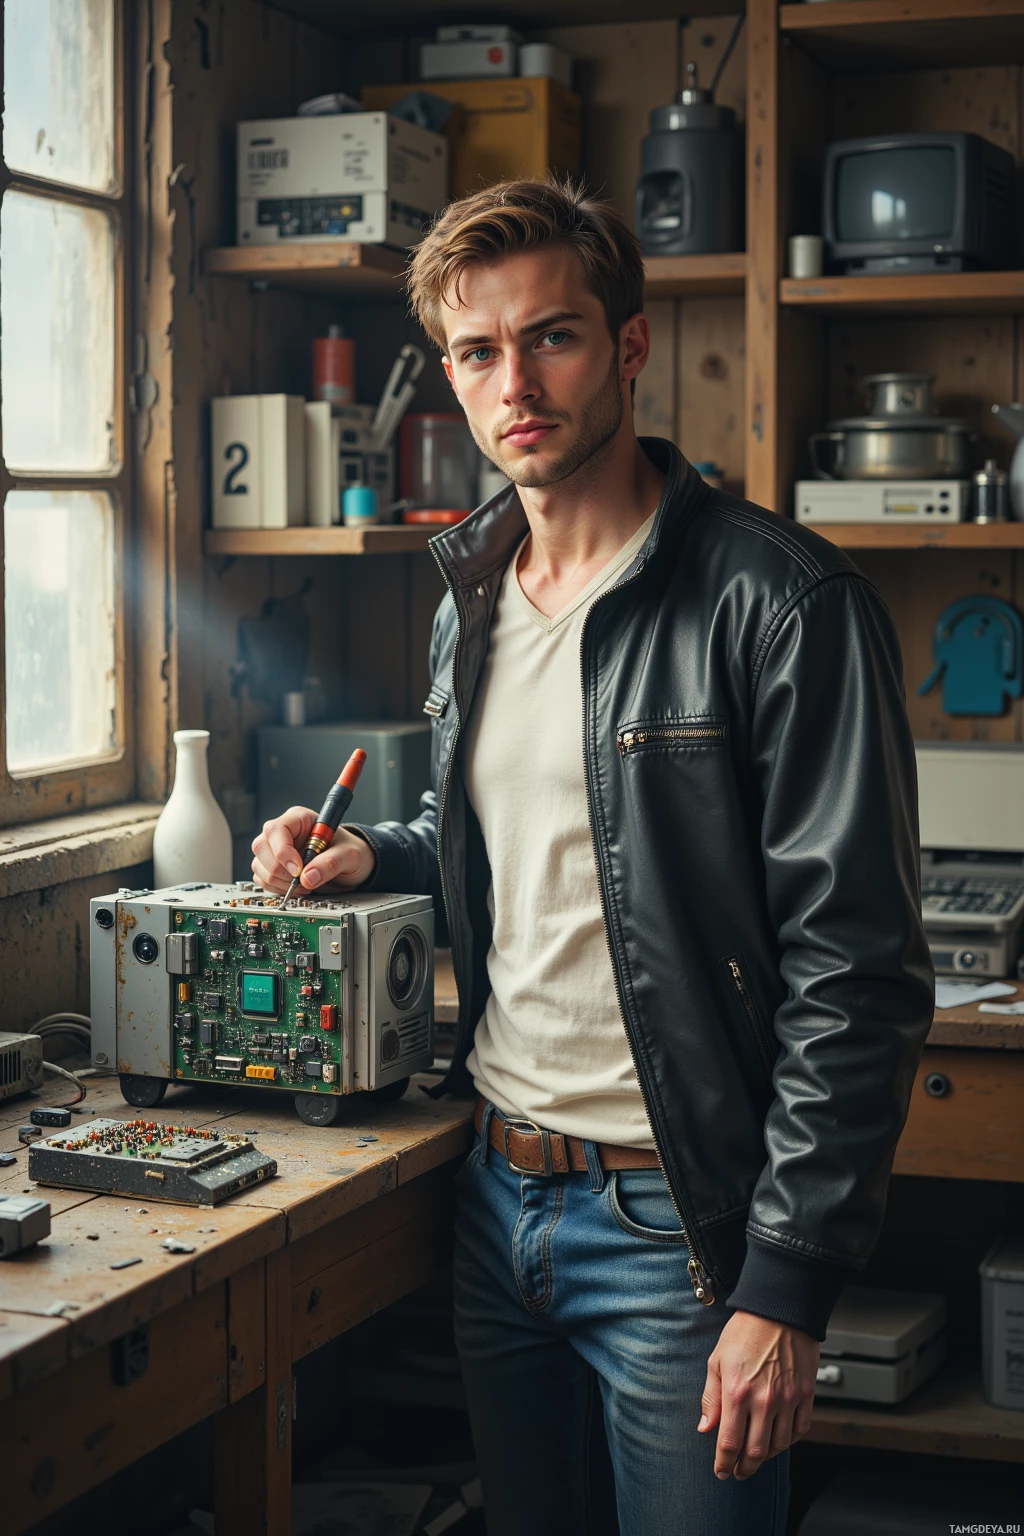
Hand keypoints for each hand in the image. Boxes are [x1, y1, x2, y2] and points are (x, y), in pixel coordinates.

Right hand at [251, 806, 374, 894]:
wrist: (351, 866)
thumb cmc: (349, 851)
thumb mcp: (350, 854)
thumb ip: (331, 862)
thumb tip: (308, 877)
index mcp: (299, 819)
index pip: (276, 830)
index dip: (282, 851)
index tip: (297, 870)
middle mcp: (283, 833)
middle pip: (260, 847)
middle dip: (279, 869)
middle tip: (302, 880)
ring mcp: (275, 850)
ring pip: (259, 865)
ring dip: (280, 882)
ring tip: (305, 884)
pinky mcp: (274, 867)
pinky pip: (262, 879)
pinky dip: (278, 888)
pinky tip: (298, 888)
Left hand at [698, 1310, 818, 1480]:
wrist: (779, 1310)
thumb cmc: (746, 1331)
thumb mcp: (717, 1360)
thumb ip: (711, 1397)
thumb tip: (705, 1426)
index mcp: (737, 1392)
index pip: (729, 1443)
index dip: (724, 1463)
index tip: (721, 1471)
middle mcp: (764, 1400)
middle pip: (756, 1452)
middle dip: (745, 1468)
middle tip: (739, 1472)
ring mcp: (788, 1399)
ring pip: (779, 1445)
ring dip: (766, 1456)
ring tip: (757, 1455)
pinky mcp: (806, 1395)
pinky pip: (800, 1430)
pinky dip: (789, 1441)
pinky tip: (779, 1438)